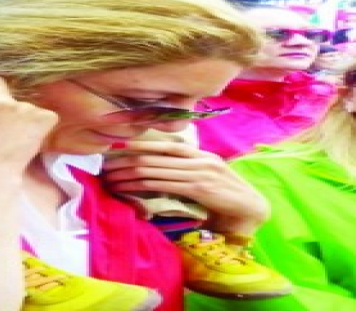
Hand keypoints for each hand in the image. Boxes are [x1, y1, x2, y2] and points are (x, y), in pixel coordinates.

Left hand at [102, 139, 268, 234]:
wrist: (251, 210)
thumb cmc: (225, 198)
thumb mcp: (205, 177)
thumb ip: (185, 171)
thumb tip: (159, 171)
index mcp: (199, 153)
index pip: (162, 145)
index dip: (138, 145)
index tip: (117, 149)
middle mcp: (197, 157)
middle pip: (152, 155)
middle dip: (125, 160)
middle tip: (105, 165)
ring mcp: (198, 170)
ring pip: (152, 169)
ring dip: (127, 174)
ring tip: (109, 178)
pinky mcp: (197, 187)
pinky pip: (161, 183)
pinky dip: (139, 185)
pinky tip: (125, 187)